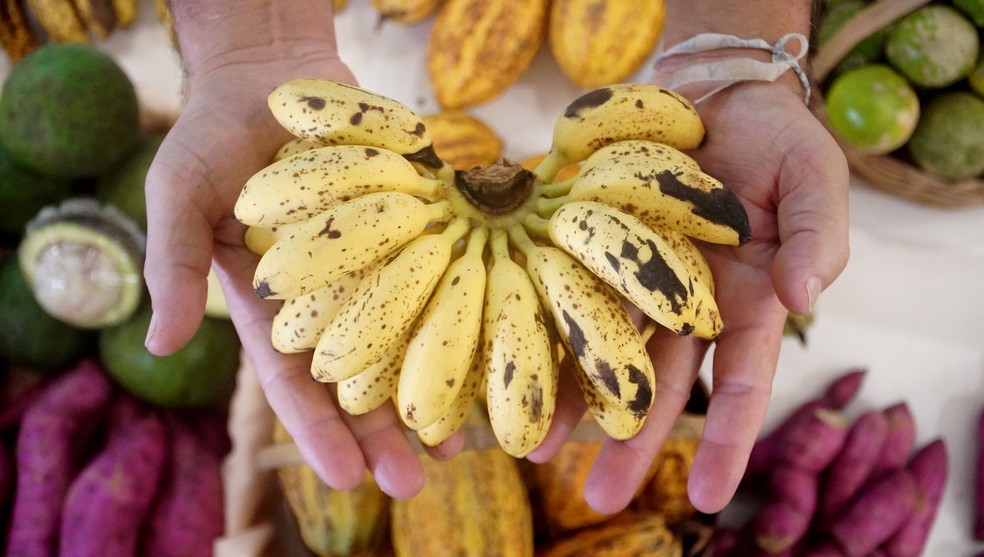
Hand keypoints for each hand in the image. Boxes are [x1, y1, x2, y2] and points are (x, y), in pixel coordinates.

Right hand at [142, 56, 436, 498]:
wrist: (270, 73)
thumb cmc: (212, 136)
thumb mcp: (179, 196)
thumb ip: (174, 265)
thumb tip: (158, 345)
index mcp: (270, 306)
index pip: (293, 382)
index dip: (318, 431)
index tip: (348, 479)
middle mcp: (326, 297)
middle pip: (357, 377)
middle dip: (382, 433)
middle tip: (414, 484)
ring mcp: (371, 264)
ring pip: (404, 339)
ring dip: (428, 388)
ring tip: (460, 446)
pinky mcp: (409, 226)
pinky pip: (436, 277)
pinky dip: (458, 313)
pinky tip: (484, 350)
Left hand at [530, 80, 849, 514]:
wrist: (716, 91)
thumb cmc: (778, 141)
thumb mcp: (818, 181)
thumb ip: (819, 240)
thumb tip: (804, 299)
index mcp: (748, 301)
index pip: (741, 380)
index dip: (727, 438)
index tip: (713, 499)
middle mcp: (688, 303)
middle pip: (659, 382)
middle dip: (631, 441)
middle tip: (601, 499)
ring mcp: (637, 274)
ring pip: (605, 345)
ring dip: (575, 398)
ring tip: (538, 451)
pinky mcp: (593, 240)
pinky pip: (566, 287)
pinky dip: (544, 323)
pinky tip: (516, 359)